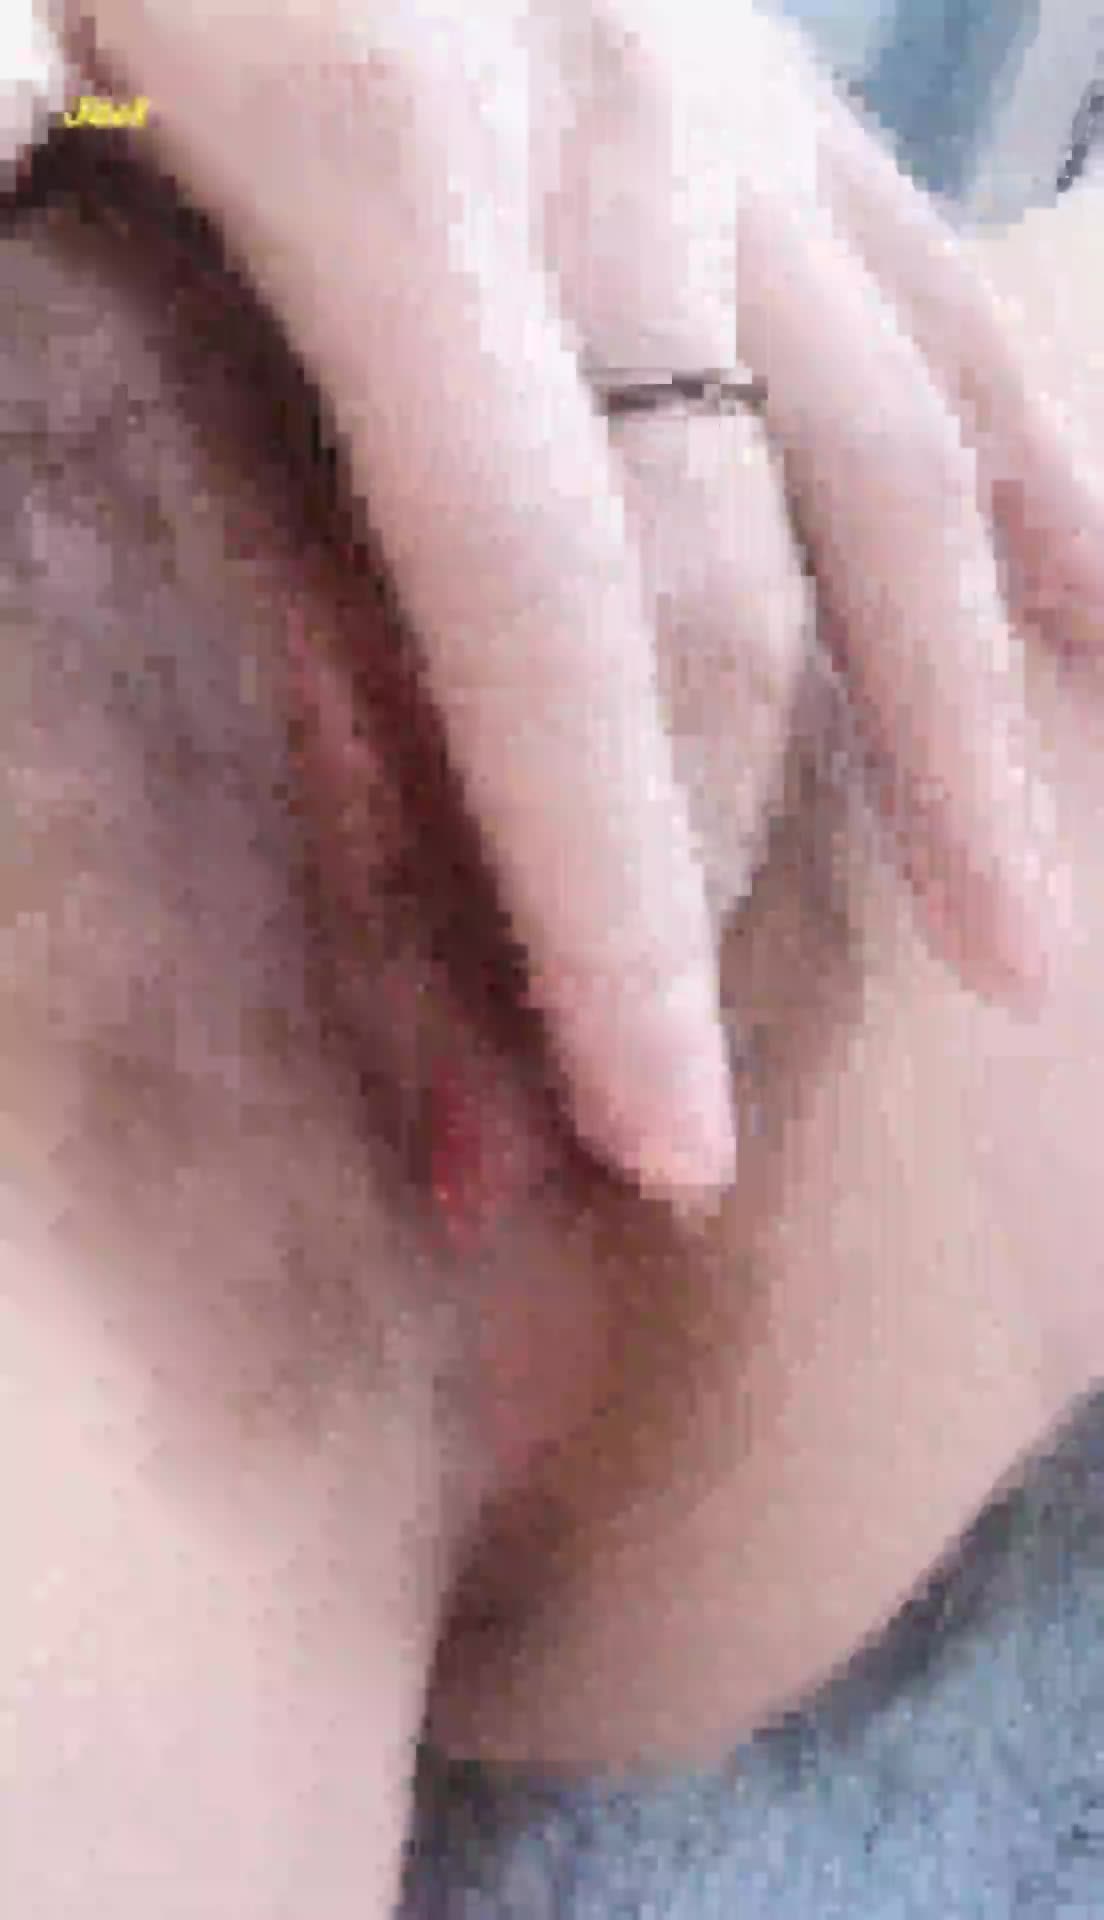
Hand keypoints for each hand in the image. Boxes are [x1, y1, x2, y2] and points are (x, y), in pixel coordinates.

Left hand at [60, 0, 1103, 1205]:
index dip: (606, 904)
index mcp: (390, 166)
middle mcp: (613, 145)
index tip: (650, 1138)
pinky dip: (1023, 476)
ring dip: (962, 736)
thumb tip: (12, 254)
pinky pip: (926, 293)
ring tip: (1018, 952)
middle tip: (689, 1157)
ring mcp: (716, 96)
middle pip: (717, 599)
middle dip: (707, 896)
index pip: (539, 621)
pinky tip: (1100, 617)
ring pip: (896, 464)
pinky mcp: (749, 71)